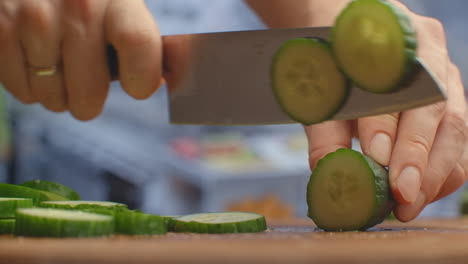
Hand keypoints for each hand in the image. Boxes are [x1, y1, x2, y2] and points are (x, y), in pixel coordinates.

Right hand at [0, 0, 162, 119]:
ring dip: (60, 95)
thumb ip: (145, 41)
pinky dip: (32, 87)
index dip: (142, 79)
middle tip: (89, 87)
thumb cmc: (90, 0)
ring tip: (61, 69)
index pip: (138, 43)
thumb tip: (165, 81)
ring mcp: (32, 19)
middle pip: (90, 93)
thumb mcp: (121, 5)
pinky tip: (37, 63)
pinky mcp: (0, 30)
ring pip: (53, 99)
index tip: (138, 86)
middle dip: (92, 101)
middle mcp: (74, 5)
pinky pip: (22, 91)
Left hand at [306, 3, 466, 221]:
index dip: (387, 125)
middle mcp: (431, 58)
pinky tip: (421, 193)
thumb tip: (328, 173)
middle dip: (420, 162)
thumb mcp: (321, 85)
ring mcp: (446, 79)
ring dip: (436, 175)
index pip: (397, 89)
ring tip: (408, 206)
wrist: (349, 31)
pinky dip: (443, 172)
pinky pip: (459, 142)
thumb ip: (324, 127)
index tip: (376, 157)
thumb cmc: (333, 57)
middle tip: (402, 198)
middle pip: (438, 113)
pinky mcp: (451, 102)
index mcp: (397, 41)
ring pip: (456, 131)